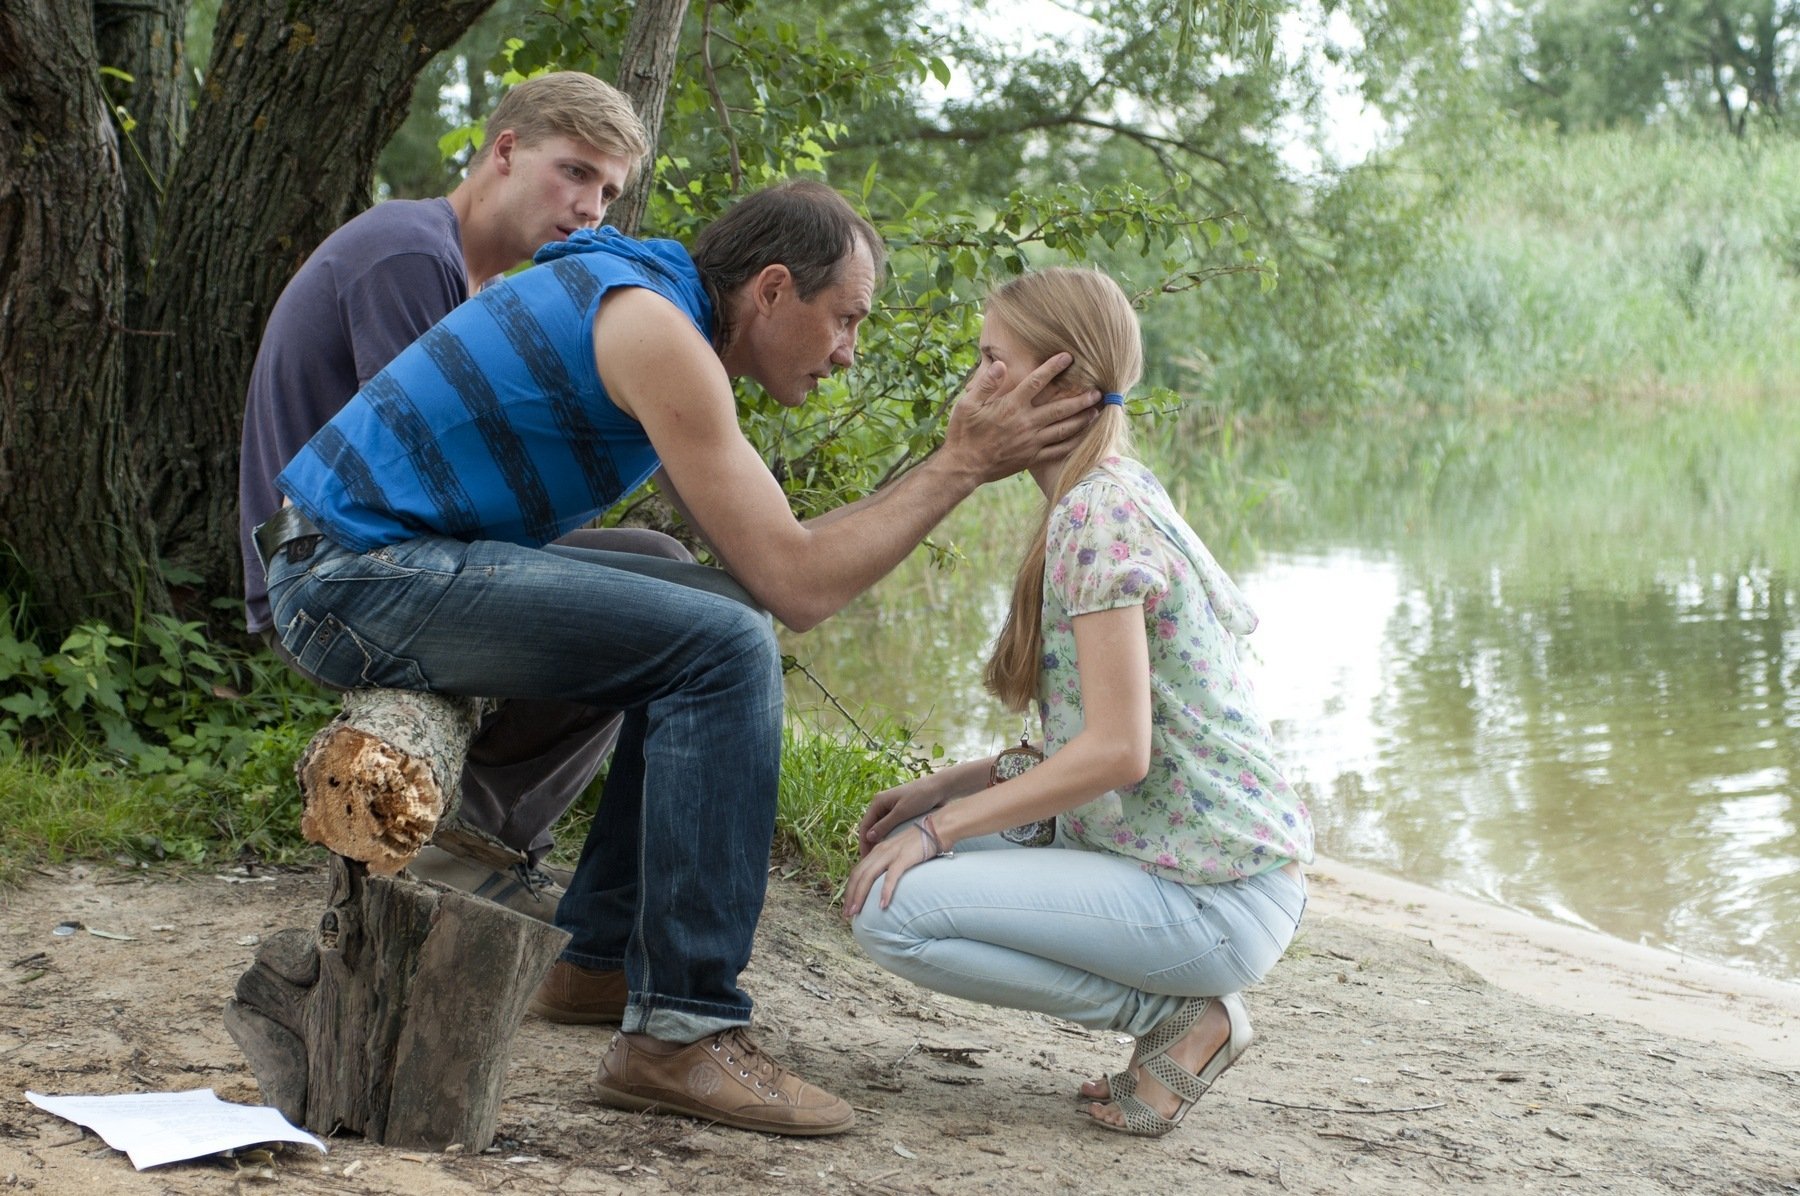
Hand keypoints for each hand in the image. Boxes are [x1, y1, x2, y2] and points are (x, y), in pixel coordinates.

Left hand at [842, 818, 938, 917]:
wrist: (936, 828)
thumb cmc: (919, 844)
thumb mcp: (897, 853)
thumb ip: (886, 864)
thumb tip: (879, 883)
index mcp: (876, 851)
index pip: (856, 872)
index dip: (849, 890)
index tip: (846, 906)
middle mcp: (879, 851)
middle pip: (858, 875)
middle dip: (850, 896)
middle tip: (847, 914)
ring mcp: (891, 854)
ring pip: (869, 876)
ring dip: (860, 895)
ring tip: (856, 912)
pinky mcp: (904, 858)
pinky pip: (891, 876)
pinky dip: (885, 891)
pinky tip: (882, 905)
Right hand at [856, 777, 943, 856]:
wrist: (940, 788)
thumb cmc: (920, 797)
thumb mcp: (902, 812)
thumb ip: (885, 825)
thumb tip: (869, 837)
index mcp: (878, 801)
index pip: (865, 826)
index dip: (864, 843)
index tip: (866, 859)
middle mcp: (881, 804)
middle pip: (871, 828)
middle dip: (870, 844)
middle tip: (872, 862)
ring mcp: (890, 808)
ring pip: (880, 828)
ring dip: (879, 841)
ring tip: (881, 858)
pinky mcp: (900, 812)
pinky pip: (890, 827)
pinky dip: (888, 837)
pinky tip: (891, 848)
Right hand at [943, 355, 1100, 482]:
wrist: (963, 466)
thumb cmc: (963, 433)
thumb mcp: (967, 404)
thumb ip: (986, 383)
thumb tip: (1000, 364)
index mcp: (1011, 406)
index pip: (1037, 382)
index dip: (1054, 367)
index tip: (1069, 357)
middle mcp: (1025, 423)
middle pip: (1060, 408)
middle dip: (1081, 398)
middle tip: (1098, 390)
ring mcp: (1031, 442)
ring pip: (1063, 429)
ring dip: (1082, 419)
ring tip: (1097, 411)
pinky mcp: (1031, 458)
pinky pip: (1057, 450)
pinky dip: (1073, 443)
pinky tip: (1083, 437)